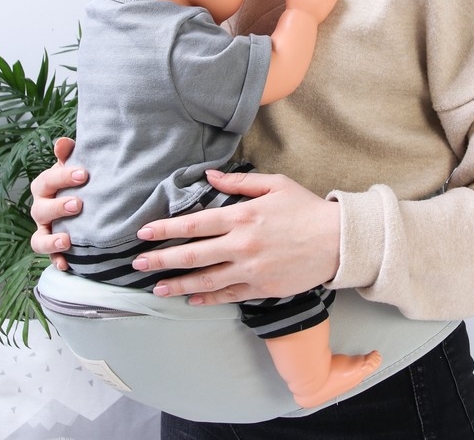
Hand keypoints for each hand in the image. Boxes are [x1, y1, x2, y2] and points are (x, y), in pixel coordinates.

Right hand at [29, 137, 87, 269]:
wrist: (87, 199)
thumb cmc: (81, 180)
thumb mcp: (77, 165)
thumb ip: (69, 155)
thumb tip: (62, 142)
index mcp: (46, 187)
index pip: (48, 180)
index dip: (63, 177)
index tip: (85, 174)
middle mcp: (41, 209)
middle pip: (40, 209)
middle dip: (57, 207)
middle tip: (78, 204)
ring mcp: (46, 229)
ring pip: (38, 238)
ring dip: (51, 241)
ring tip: (67, 240)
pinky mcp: (54, 247)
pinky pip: (50, 257)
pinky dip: (57, 260)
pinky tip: (67, 265)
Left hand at [133, 170, 340, 303]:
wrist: (336, 240)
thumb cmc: (305, 208)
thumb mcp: (275, 185)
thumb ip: (239, 183)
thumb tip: (209, 175)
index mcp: (242, 216)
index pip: (194, 224)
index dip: (166, 229)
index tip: (144, 233)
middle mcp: (241, 244)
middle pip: (193, 254)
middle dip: (161, 259)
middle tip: (137, 264)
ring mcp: (251, 269)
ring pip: (206, 279)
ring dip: (178, 284)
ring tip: (157, 288)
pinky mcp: (261, 287)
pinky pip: (228, 295)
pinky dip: (208, 298)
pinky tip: (192, 299)